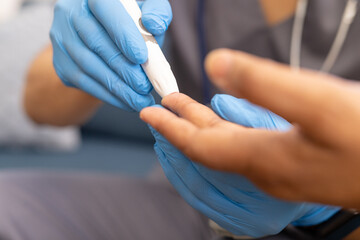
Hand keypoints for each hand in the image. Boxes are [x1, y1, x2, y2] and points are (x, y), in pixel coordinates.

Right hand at [50, 0, 171, 110]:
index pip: (104, 8)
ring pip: (88, 66)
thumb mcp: (148, 9)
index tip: (141, 57)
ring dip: (116, 87)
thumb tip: (153, 25)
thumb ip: (157, 12)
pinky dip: (107, 95)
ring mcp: (61, 37)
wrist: (107, 36)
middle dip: (122, 68)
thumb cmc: (133, 20)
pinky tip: (127, 102)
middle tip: (144, 86)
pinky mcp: (60, 62)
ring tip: (140, 100)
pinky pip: (83, 82)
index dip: (122, 34)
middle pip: (95, 41)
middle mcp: (70, 12)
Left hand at [140, 49, 359, 208]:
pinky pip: (248, 149)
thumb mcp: (317, 102)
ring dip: (204, 127)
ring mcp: (282, 171)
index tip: (148, 113)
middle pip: (210, 147)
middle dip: (183, 125)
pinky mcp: (298, 166)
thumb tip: (214, 65)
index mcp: (261, 158)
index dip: (171, 128)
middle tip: (161, 106)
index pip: (199, 146)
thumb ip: (263, 84)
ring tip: (187, 109)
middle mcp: (265, 169)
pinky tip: (232, 122)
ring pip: (229, 147)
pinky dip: (229, 132)